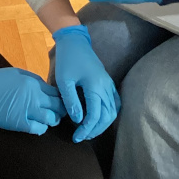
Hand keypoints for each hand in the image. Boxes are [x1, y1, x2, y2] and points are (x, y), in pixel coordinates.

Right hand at [0, 67, 66, 134]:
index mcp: (34, 83)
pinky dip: (42, 128)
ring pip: (51, 118)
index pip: (57, 91)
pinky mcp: (20, 124)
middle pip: (58, 105)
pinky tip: (39, 125)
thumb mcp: (18, 73)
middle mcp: (34, 97)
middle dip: (62, 108)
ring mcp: (28, 111)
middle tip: (60, 111)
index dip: (62, 96)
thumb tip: (46, 89)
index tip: (62, 100)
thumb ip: (34, 81)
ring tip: (51, 118)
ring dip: (53, 119)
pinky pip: (39, 129)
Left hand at [52, 25, 119, 142]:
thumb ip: (71, 101)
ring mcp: (109, 84)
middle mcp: (106, 86)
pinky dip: (109, 113)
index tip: (76, 137)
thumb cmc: (67, 59)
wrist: (75, 41)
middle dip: (96, 129)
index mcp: (95, 86)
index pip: (95, 115)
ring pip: (113, 110)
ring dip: (103, 123)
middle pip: (107, 116)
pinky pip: (114, 102)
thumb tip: (78, 120)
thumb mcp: (64, 81)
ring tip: (90, 130)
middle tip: (82, 136)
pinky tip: (99, 118)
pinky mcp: (108, 82)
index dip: (86, 129)